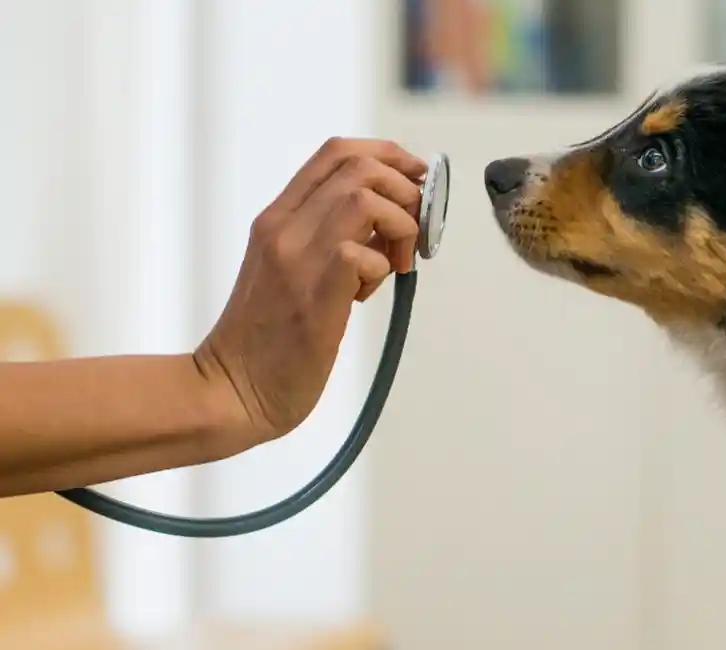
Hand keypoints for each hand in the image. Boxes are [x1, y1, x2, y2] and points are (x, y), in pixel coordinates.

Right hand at [193, 137, 427, 452]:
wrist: (231, 390)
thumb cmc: (267, 338)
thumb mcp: (290, 270)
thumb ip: (329, 238)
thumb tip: (389, 222)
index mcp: (277, 218)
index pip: (336, 152)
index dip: (388, 154)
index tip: (415, 177)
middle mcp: (283, 228)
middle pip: (360, 167)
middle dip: (405, 190)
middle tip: (411, 232)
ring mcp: (296, 258)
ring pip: (365, 199)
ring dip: (399, 226)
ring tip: (394, 264)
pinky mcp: (314, 295)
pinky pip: (365, 255)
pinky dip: (382, 269)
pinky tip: (364, 297)